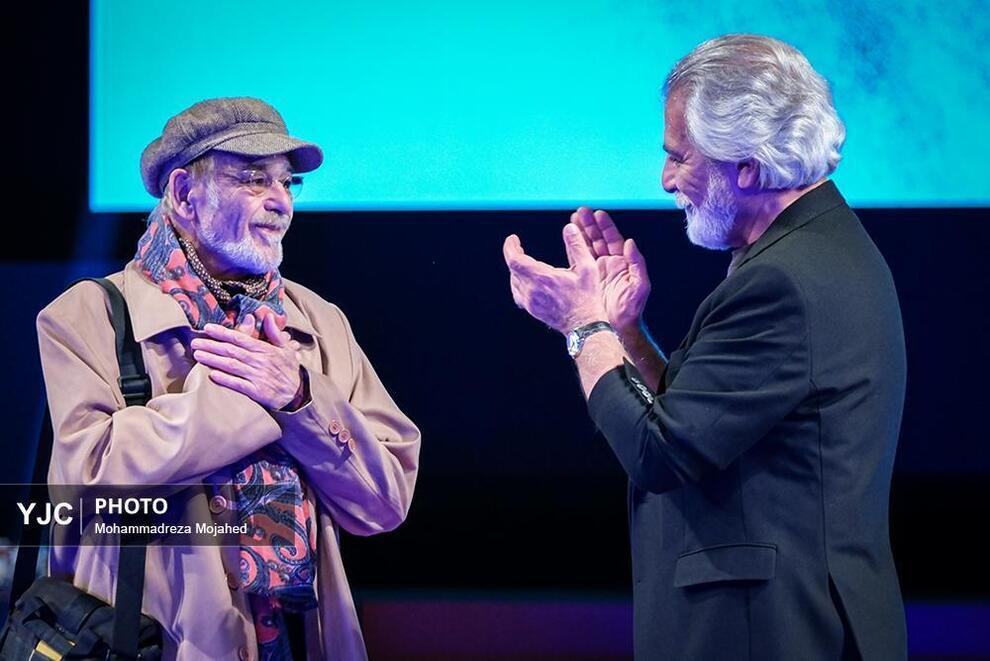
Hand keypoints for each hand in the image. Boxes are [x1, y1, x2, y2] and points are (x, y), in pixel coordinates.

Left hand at [190, 313, 304, 409]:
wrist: (298, 394)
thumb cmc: (289, 370)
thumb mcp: (286, 349)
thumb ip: (275, 333)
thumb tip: (268, 315)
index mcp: (265, 349)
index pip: (241, 338)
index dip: (223, 333)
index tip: (207, 328)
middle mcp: (259, 361)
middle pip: (231, 351)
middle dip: (211, 346)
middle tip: (194, 343)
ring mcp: (257, 377)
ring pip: (231, 366)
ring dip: (213, 360)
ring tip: (197, 356)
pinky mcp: (256, 392)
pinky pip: (238, 384)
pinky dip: (225, 379)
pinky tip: (212, 375)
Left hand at [503, 222, 607, 333]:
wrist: (585, 325)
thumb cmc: (587, 299)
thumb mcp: (587, 268)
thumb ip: (577, 246)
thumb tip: (570, 228)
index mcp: (542, 278)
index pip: (514, 260)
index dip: (510, 247)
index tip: (512, 239)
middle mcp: (532, 291)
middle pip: (513, 269)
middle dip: (514, 255)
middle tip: (519, 247)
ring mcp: (530, 302)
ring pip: (513, 281)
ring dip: (516, 269)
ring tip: (523, 261)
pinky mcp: (532, 310)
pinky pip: (518, 293)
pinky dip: (518, 283)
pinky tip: (527, 280)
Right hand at [571, 207, 649, 334]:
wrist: (617, 328)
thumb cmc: (631, 310)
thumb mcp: (639, 286)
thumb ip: (637, 264)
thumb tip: (630, 243)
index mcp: (622, 263)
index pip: (613, 239)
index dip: (605, 226)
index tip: (597, 214)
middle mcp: (609, 264)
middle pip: (598, 238)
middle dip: (590, 224)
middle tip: (580, 212)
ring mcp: (596, 271)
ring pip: (587, 246)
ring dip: (580, 233)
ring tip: (572, 219)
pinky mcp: (586, 279)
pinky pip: (578, 260)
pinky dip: (573, 249)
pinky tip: (568, 240)